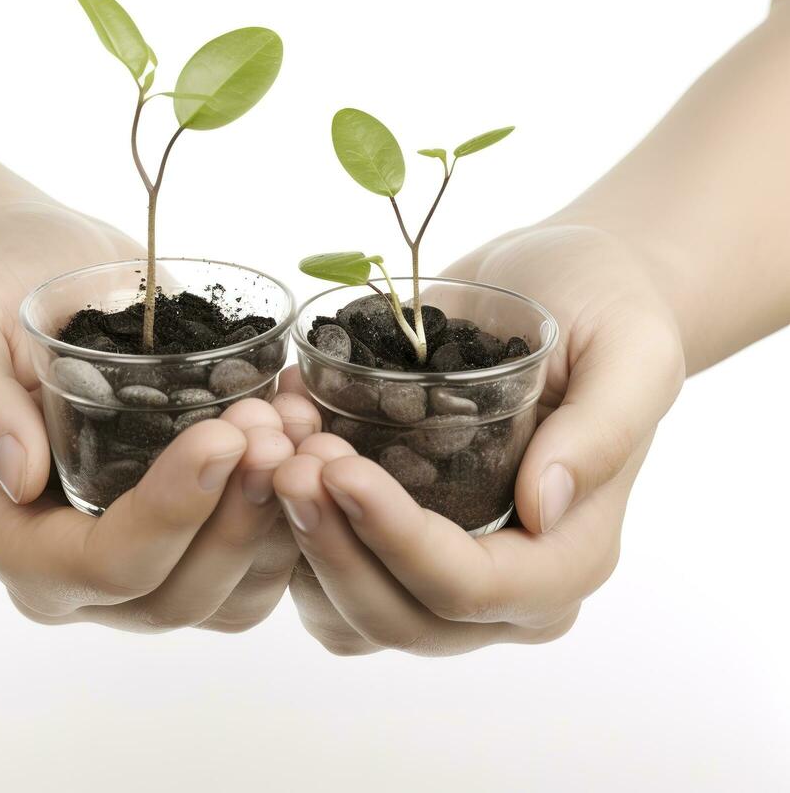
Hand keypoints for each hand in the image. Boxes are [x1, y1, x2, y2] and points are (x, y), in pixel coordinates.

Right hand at [0, 200, 320, 631]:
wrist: (38, 273)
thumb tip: (19, 476)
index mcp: (19, 539)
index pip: (106, 566)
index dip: (173, 512)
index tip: (223, 433)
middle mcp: (86, 571)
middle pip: (181, 595)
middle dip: (240, 518)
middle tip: (272, 427)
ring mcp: (152, 555)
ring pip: (236, 591)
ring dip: (283, 517)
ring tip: (299, 424)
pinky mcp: (202, 525)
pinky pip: (266, 552)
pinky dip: (299, 503)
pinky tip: (307, 424)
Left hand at [274, 224, 685, 654]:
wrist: (565, 289)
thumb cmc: (608, 312)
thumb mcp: (631, 352)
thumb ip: (601, 431)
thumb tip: (544, 507)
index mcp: (568, 556)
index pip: (468, 588)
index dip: (395, 540)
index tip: (337, 466)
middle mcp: (507, 586)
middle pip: (399, 616)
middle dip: (331, 547)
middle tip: (287, 459)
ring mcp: (444, 571)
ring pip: (350, 612)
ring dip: (296, 544)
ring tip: (273, 448)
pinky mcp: (395, 540)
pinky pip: (325, 573)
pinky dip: (284, 529)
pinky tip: (276, 445)